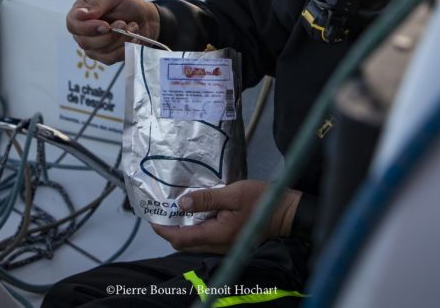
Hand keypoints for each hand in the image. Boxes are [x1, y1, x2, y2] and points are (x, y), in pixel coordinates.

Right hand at [66, 0, 159, 63]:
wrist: (146, 18)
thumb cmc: (128, 4)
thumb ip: (97, 5)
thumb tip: (79, 14)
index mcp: (81, 12)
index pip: (72, 24)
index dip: (87, 28)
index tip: (105, 25)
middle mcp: (83, 30)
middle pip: (84, 42)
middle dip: (108, 35)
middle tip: (123, 23)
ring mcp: (93, 45)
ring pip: (99, 51)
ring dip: (120, 39)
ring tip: (132, 27)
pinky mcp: (104, 56)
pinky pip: (110, 59)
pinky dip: (124, 48)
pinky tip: (132, 38)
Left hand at [151, 180, 301, 253]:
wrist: (287, 212)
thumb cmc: (262, 200)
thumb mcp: (233, 193)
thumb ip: (207, 199)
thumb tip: (181, 203)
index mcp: (216, 235)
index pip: (180, 238)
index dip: (163, 229)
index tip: (152, 216)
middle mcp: (217, 245)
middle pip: (184, 243)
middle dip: (170, 228)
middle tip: (162, 209)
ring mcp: (224, 245)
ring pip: (195, 242)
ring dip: (183, 228)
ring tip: (176, 208)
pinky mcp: (229, 240)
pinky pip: (206, 238)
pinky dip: (196, 227)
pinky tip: (196, 211)